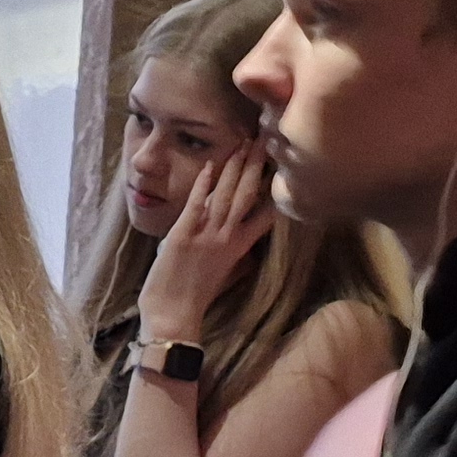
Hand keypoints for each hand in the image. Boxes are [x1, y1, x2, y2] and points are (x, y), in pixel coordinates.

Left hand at [137, 147, 272, 344]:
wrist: (173, 316)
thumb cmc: (192, 296)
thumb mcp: (222, 270)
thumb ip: (232, 248)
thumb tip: (241, 231)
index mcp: (240, 247)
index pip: (267, 213)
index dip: (275, 187)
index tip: (283, 165)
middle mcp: (227, 238)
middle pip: (249, 195)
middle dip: (257, 166)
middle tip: (265, 140)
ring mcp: (207, 236)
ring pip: (227, 195)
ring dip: (236, 168)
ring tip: (244, 143)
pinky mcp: (183, 236)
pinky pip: (197, 205)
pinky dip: (204, 184)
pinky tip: (210, 166)